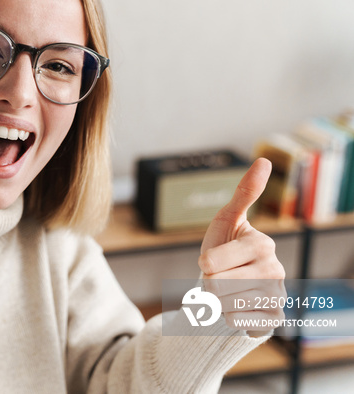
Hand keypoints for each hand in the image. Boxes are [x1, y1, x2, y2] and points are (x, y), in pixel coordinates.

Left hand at [199, 158, 285, 334]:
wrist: (233, 286)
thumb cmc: (226, 248)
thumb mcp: (227, 220)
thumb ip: (243, 193)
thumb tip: (263, 160)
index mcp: (262, 244)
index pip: (211, 262)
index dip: (205, 263)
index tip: (213, 259)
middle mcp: (275, 271)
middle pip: (216, 285)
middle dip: (208, 282)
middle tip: (220, 276)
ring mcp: (277, 297)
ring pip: (223, 305)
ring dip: (216, 300)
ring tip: (227, 291)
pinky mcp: (273, 319)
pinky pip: (235, 322)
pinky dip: (227, 316)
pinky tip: (238, 307)